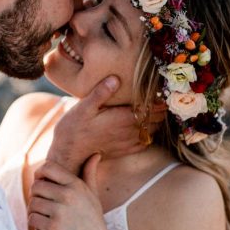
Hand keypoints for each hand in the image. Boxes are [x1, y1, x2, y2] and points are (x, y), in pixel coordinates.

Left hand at [27, 156, 119, 229]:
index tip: (42, 184)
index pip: (47, 168)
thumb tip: (95, 154)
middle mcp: (68, 196)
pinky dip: (34, 222)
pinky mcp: (52, 228)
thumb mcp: (94, 197)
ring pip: (32, 202)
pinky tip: (42, 226)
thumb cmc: (93, 222)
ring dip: (34, 209)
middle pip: (36, 186)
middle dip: (36, 195)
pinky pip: (32, 218)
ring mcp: (60, 212)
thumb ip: (90, 175)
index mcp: (76, 185)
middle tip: (41, 203)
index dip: (40, 175)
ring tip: (42, 215)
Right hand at [48, 77, 166, 170]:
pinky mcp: (124, 150)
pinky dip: (149, 134)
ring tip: (153, 110)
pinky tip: (144, 127)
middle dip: (160, 109)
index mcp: (123, 118)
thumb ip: (101, 92)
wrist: (69, 151)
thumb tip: (115, 78)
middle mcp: (129, 132)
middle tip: (159, 98)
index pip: (152, 109)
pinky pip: (144, 143)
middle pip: (156, 119)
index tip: (160, 91)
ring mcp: (128, 142)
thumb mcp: (84, 106)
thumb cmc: (75, 126)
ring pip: (153, 131)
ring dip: (155, 121)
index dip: (160, 100)